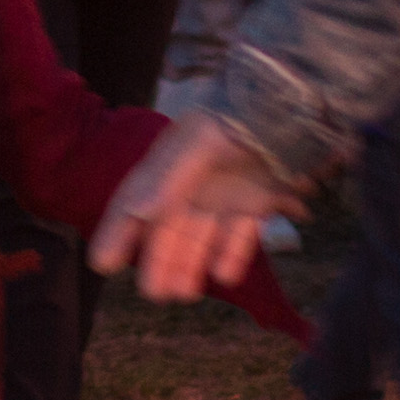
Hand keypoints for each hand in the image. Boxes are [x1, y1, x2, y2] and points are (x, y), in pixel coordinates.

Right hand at [93, 112, 294, 302]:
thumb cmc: (241, 116)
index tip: (103, 264)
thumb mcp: (201, 139)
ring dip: (190, 264)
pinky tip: (225, 274)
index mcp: (170, 162)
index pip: (133, 199)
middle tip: (153, 293)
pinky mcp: (258, 200)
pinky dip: (233, 252)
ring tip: (183, 294)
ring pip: (201, 235)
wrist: (296, 106)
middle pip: (168, 227)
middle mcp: (194, 181)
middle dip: (158, 260)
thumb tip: (140, 210)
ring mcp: (226, 192)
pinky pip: (241, 233)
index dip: (116, 231)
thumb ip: (171, 175)